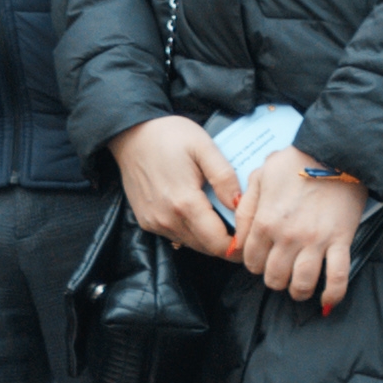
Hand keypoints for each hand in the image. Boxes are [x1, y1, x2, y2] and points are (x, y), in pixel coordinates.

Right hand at [111, 115, 239, 254]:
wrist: (130, 133)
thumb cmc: (169, 135)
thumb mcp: (203, 146)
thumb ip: (224, 177)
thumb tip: (239, 204)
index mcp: (185, 203)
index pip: (219, 244)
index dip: (240, 245)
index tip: (251, 234)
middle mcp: (167, 219)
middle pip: (208, 249)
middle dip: (228, 243)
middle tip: (241, 224)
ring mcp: (155, 222)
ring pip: (193, 244)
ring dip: (209, 237)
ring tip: (220, 215)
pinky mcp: (146, 221)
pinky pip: (177, 235)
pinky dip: (192, 230)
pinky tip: (197, 210)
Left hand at [236, 145, 365, 309]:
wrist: (335, 152)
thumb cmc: (295, 161)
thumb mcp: (259, 176)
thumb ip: (246, 208)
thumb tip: (237, 238)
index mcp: (266, 220)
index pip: (251, 260)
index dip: (254, 265)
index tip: (261, 262)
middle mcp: (288, 236)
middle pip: (275, 278)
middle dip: (275, 280)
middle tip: (280, 273)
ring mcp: (315, 241)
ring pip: (302, 284)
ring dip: (299, 291)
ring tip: (300, 287)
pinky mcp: (341, 241)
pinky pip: (338, 278)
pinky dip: (332, 295)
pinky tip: (326, 301)